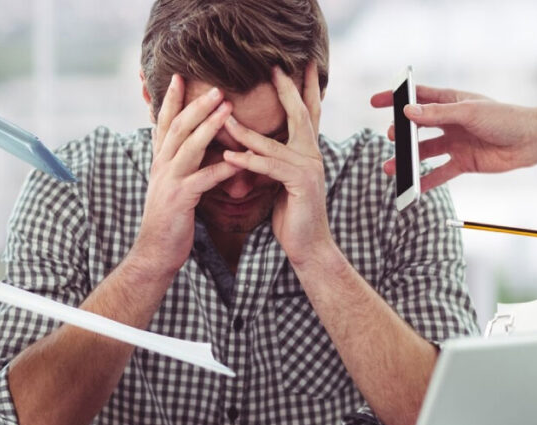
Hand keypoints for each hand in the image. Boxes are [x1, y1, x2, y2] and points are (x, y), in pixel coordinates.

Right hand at [132, 74, 239, 274]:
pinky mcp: (180, 200)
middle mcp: (161, 166)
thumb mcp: (171, 187)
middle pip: (178, 127)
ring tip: (228, 108)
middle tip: (216, 86)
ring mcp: (168, 182)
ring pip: (189, 146)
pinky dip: (223, 168)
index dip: (171, 100)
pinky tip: (240, 160)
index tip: (180, 77)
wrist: (155, 253)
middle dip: (196, 104)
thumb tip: (193, 148)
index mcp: (160, 161)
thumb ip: (180, 166)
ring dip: (209, 125)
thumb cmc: (169, 221)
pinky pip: (204, 179)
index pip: (164, 124)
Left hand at [222, 64, 331, 265]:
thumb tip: (254, 146)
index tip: (298, 66)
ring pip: (273, 143)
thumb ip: (273, 161)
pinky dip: (248, 161)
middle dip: (287, 90)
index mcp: (308, 152)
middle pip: (300, 115)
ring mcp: (309, 168)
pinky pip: (269, 167)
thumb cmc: (292, 215)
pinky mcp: (300, 184)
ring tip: (224, 117)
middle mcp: (313, 155)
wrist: (308, 246)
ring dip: (245, 131)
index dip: (303, 89)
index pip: (307, 113)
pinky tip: (229, 156)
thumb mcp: (281, 182)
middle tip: (275, 67)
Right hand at [370, 85, 536, 191]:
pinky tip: (412, 187)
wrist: (531, 141)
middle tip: (392, 137)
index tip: (375, 102)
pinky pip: (440, 173)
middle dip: (401, 133)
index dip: (396, 98)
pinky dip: (426, 181)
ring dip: (408, 160)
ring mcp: (456, 143)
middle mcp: (451, 122)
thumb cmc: (505, 118)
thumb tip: (408, 112)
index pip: (418, 97)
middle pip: (418, 127)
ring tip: (391, 167)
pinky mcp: (463, 162)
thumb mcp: (469, 112)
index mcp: (452, 101)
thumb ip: (437, 114)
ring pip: (425, 152)